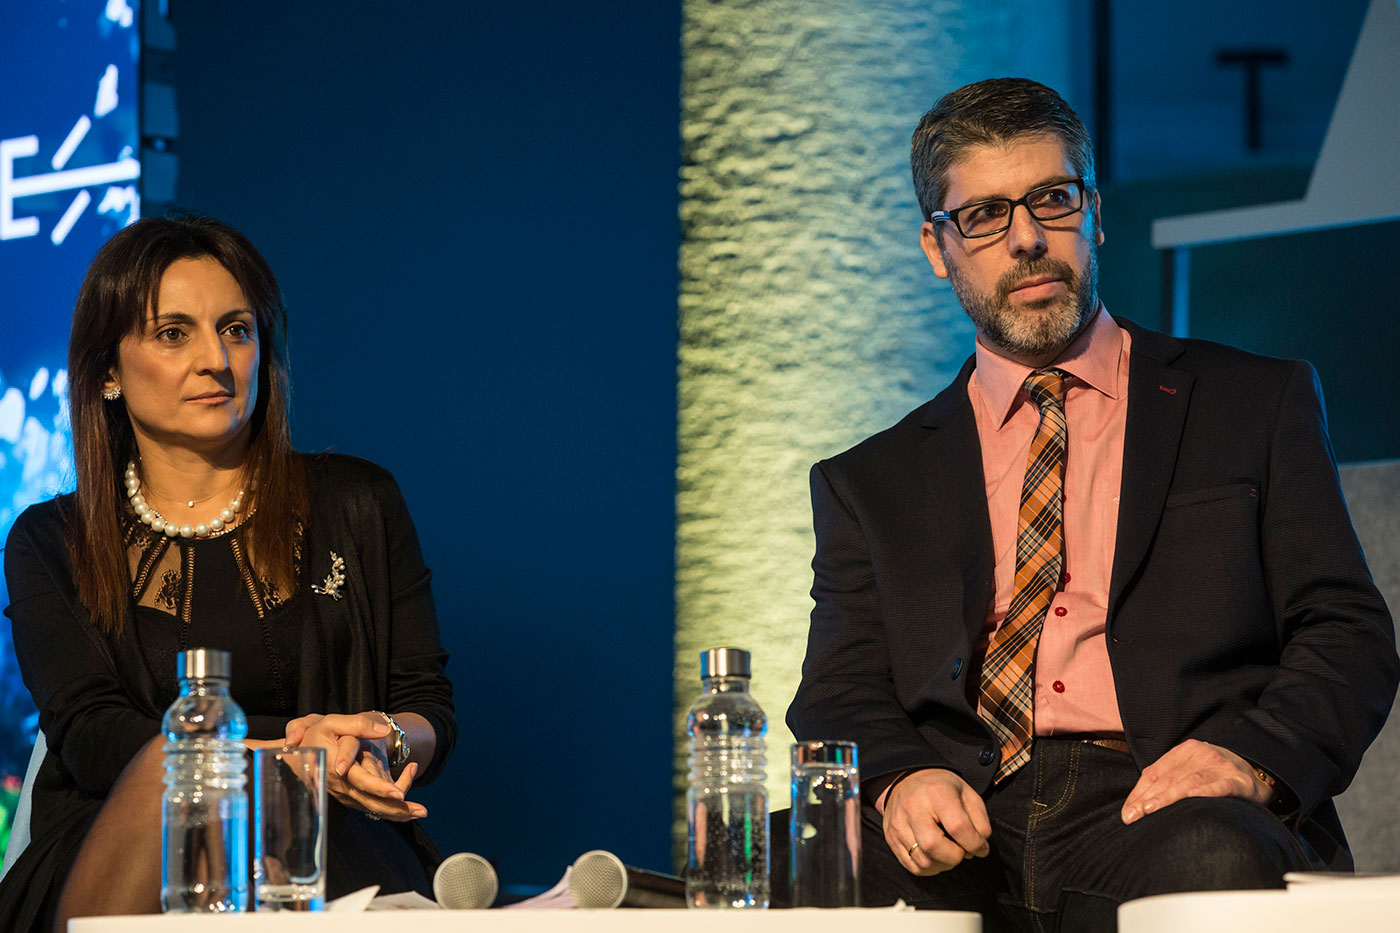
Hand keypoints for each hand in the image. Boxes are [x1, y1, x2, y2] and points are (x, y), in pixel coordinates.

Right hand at [284, 712, 426, 820]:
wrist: (296, 755)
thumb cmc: (315, 735)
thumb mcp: (331, 722)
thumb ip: (357, 724)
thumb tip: (383, 730)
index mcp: (336, 768)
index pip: (361, 781)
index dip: (379, 788)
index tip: (398, 793)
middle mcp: (342, 786)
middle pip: (370, 801)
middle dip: (396, 807)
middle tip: (420, 811)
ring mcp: (346, 794)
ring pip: (372, 808)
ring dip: (397, 813)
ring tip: (420, 812)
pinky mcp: (350, 796)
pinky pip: (370, 807)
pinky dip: (389, 810)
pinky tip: (409, 809)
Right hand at [883, 768, 991, 875]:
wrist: (907, 779)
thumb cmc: (941, 789)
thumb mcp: (968, 794)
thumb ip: (980, 821)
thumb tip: (980, 849)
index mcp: (937, 793)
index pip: (958, 827)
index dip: (974, 843)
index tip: (980, 847)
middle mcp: (913, 808)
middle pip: (933, 846)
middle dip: (955, 857)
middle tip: (961, 850)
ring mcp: (898, 824)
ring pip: (923, 861)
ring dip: (943, 864)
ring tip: (949, 852)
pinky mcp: (891, 838)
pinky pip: (913, 867)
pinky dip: (930, 868)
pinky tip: (936, 856)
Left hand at [1121, 738, 1271, 823]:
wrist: (1259, 773)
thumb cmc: (1216, 776)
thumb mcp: (1190, 771)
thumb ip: (1165, 783)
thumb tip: (1134, 808)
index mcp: (1186, 750)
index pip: (1155, 772)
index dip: (1138, 793)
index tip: (1127, 813)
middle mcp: (1202, 754)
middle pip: (1169, 778)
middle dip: (1148, 798)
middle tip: (1134, 816)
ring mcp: (1221, 766)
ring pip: (1189, 782)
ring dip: (1168, 797)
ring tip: (1151, 810)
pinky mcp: (1239, 781)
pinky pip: (1219, 787)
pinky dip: (1203, 793)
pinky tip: (1190, 799)